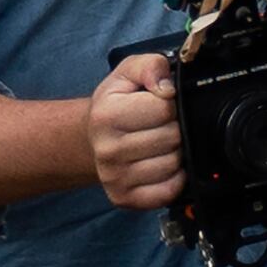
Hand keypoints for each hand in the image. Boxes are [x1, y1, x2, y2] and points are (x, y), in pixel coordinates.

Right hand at [85, 52, 183, 210]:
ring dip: (174, 153)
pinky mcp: (124, 199)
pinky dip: (174, 179)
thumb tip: (167, 88)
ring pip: (173, 165)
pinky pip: (168, 191)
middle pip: (172, 138)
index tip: (159, 105)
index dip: (169, 104)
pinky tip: (161, 165)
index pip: (164, 108)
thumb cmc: (114, 105)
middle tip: (159, 126)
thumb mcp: (127, 74)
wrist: (91, 140)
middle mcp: (107, 150)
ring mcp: (115, 178)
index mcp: (107, 115)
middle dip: (173, 128)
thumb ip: (150, 66)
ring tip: (159, 145)